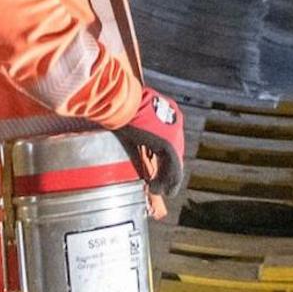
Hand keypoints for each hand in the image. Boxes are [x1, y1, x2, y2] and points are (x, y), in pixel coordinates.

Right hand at [115, 89, 188, 218]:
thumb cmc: (117, 107)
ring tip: (158, 191)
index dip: (162, 158)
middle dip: (167, 170)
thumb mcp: (127, 124)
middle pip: (173, 151)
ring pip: (175, 161)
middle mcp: (174, 120)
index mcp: (165, 110)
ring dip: (167, 179)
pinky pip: (173, 166)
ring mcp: (174, 131)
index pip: (167, 140)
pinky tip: (155, 188)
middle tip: (159, 185)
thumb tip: (127, 147)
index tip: (154, 169)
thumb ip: (133, 136)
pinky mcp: (169, 143)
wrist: (119, 100)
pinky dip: (165, 179)